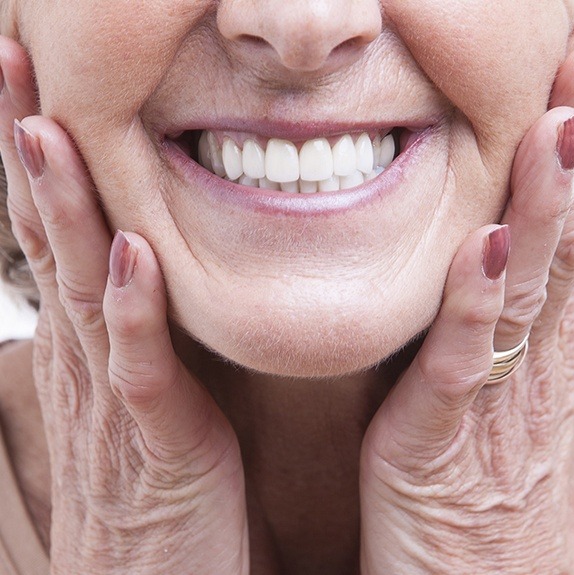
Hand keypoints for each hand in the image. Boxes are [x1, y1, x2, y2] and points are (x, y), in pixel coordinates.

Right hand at [0, 37, 248, 574]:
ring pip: (84, 287)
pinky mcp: (155, 442)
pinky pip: (140, 366)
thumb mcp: (143, 389)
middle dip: (34, 151)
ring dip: (65, 209)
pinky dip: (134, 310)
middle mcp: (89, 358)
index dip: (47, 159)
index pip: (60, 232)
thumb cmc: (157, 483)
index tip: (39, 84)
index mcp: (94, 342)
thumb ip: (141, 329)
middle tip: (16, 63)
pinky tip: (130, 253)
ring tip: (47, 129)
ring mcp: (114, 399)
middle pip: (54, 237)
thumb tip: (144, 264)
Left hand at [360, 66, 573, 572]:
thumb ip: (496, 332)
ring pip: (529, 291)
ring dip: (546, 212)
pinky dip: (476, 304)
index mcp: (544, 357)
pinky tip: (481, 249)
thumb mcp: (498, 401)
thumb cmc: (478, 492)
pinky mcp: (444, 437)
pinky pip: (463, 361)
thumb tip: (494, 264)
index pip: (569, 249)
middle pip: (567, 252)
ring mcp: (498, 401)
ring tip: (559, 130)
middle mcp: (537, 368)